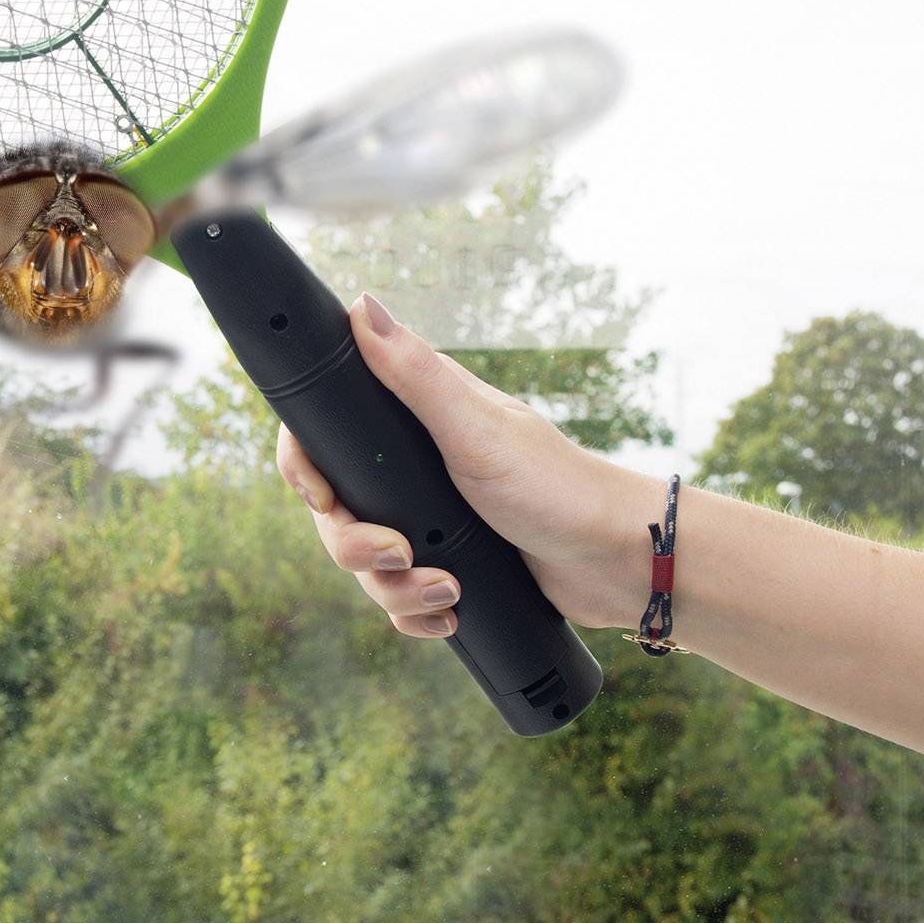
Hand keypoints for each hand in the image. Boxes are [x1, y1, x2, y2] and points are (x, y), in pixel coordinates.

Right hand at [275, 291, 654, 640]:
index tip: (322, 496)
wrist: (619, 562)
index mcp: (409, 417)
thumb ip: (414, 374)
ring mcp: (425, 518)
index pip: (322, 432)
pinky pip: (398, 598)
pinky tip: (448, 616)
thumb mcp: (475, 428)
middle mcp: (408, 465)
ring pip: (364, 562)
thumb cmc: (555, 483)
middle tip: (397, 554)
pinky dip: (415, 613)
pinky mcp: (445, 563)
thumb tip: (362, 306)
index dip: (304, 467)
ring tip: (445, 592)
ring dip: (394, 589)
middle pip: (334, 510)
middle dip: (354, 545)